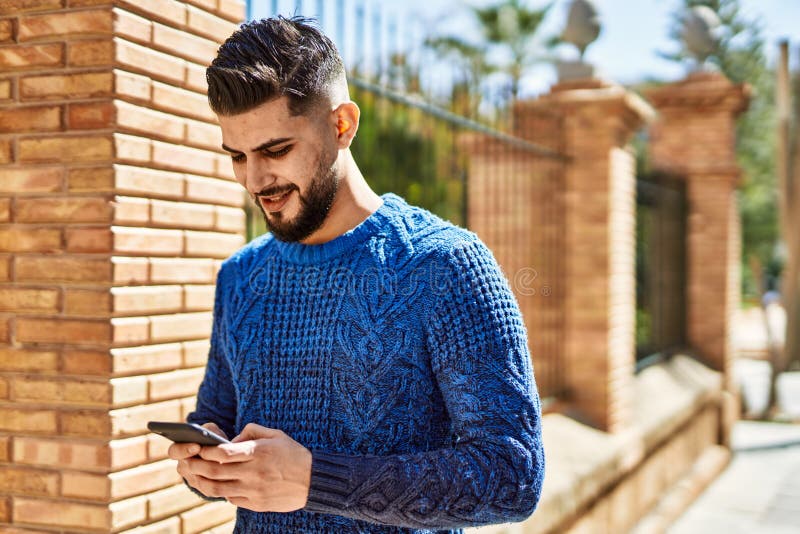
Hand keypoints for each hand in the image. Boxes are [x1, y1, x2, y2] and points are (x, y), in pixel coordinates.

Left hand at [176, 422, 311, 512]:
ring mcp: (253, 490)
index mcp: (258, 453)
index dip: (205, 450)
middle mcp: (253, 473)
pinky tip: (215, 485)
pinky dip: (220, 491)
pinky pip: (230, 498)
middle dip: (196, 466)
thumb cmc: (294, 454)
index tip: (196, 446)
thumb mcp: (275, 435)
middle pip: (214, 471)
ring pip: (217, 488)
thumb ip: (251, 432)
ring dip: (201, 481)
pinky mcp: (256, 503)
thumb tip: (230, 440)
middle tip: (186, 461)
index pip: (222, 452)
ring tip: (194, 475)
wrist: (314, 480)